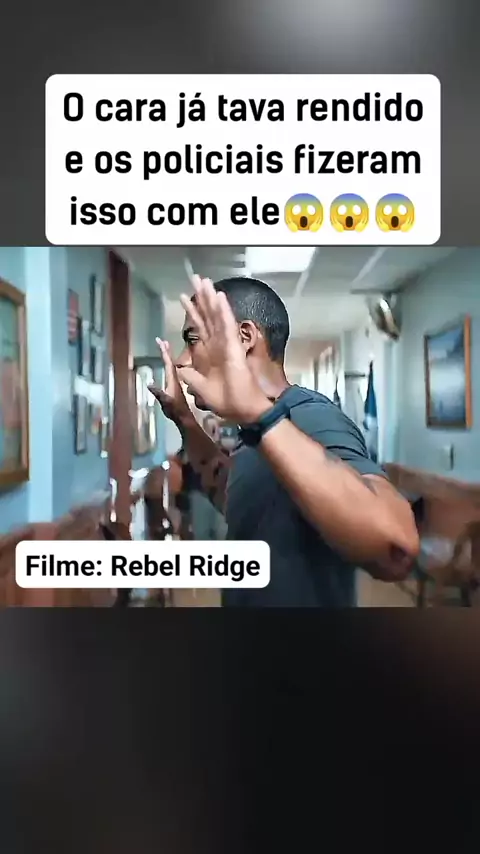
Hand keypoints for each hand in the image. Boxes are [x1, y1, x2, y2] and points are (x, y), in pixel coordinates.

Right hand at [148, 338, 191, 424]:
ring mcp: (176, 381)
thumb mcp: (166, 402)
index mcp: (173, 379)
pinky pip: (171, 370)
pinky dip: (168, 364)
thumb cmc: (175, 410)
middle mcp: (175, 378)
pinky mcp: (175, 385)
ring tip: (164, 348)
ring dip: (167, 355)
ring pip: (171, 364)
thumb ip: (159, 394)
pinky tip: (167, 365)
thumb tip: (149, 384)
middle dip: (165, 350)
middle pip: (170, 360)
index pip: (168, 362)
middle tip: (161, 340)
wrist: (184, 417)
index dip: (164, 351)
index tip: (160, 341)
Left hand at [176, 276, 270, 422]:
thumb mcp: (199, 388)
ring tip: (205, 281)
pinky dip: (223, 311)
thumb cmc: (225, 400)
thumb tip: (179, 366)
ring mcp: (226, 343)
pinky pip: (228, 325)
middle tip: (197, 278)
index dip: (192, 312)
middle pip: (208, 316)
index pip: (199, 327)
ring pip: (217, 316)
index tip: (184, 296)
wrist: (242, 409)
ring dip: (211, 298)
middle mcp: (218, 344)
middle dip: (201, 298)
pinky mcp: (234, 346)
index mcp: (209, 353)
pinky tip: (219, 296)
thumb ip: (190, 376)